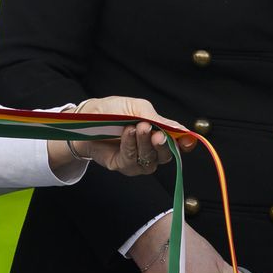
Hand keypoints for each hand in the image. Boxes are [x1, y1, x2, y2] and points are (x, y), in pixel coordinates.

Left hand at [64, 97, 195, 175]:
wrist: (85, 119)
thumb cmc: (111, 111)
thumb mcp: (135, 107)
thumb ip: (156, 118)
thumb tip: (179, 128)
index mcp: (158, 133)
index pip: (179, 143)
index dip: (186, 143)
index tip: (187, 140)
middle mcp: (151, 149)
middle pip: (167, 155)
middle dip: (163, 145)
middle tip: (156, 134)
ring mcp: (138, 160)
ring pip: (150, 159)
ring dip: (144, 143)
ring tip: (135, 127)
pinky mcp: (123, 166)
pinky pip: (132, 161)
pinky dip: (130, 145)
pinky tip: (126, 133)